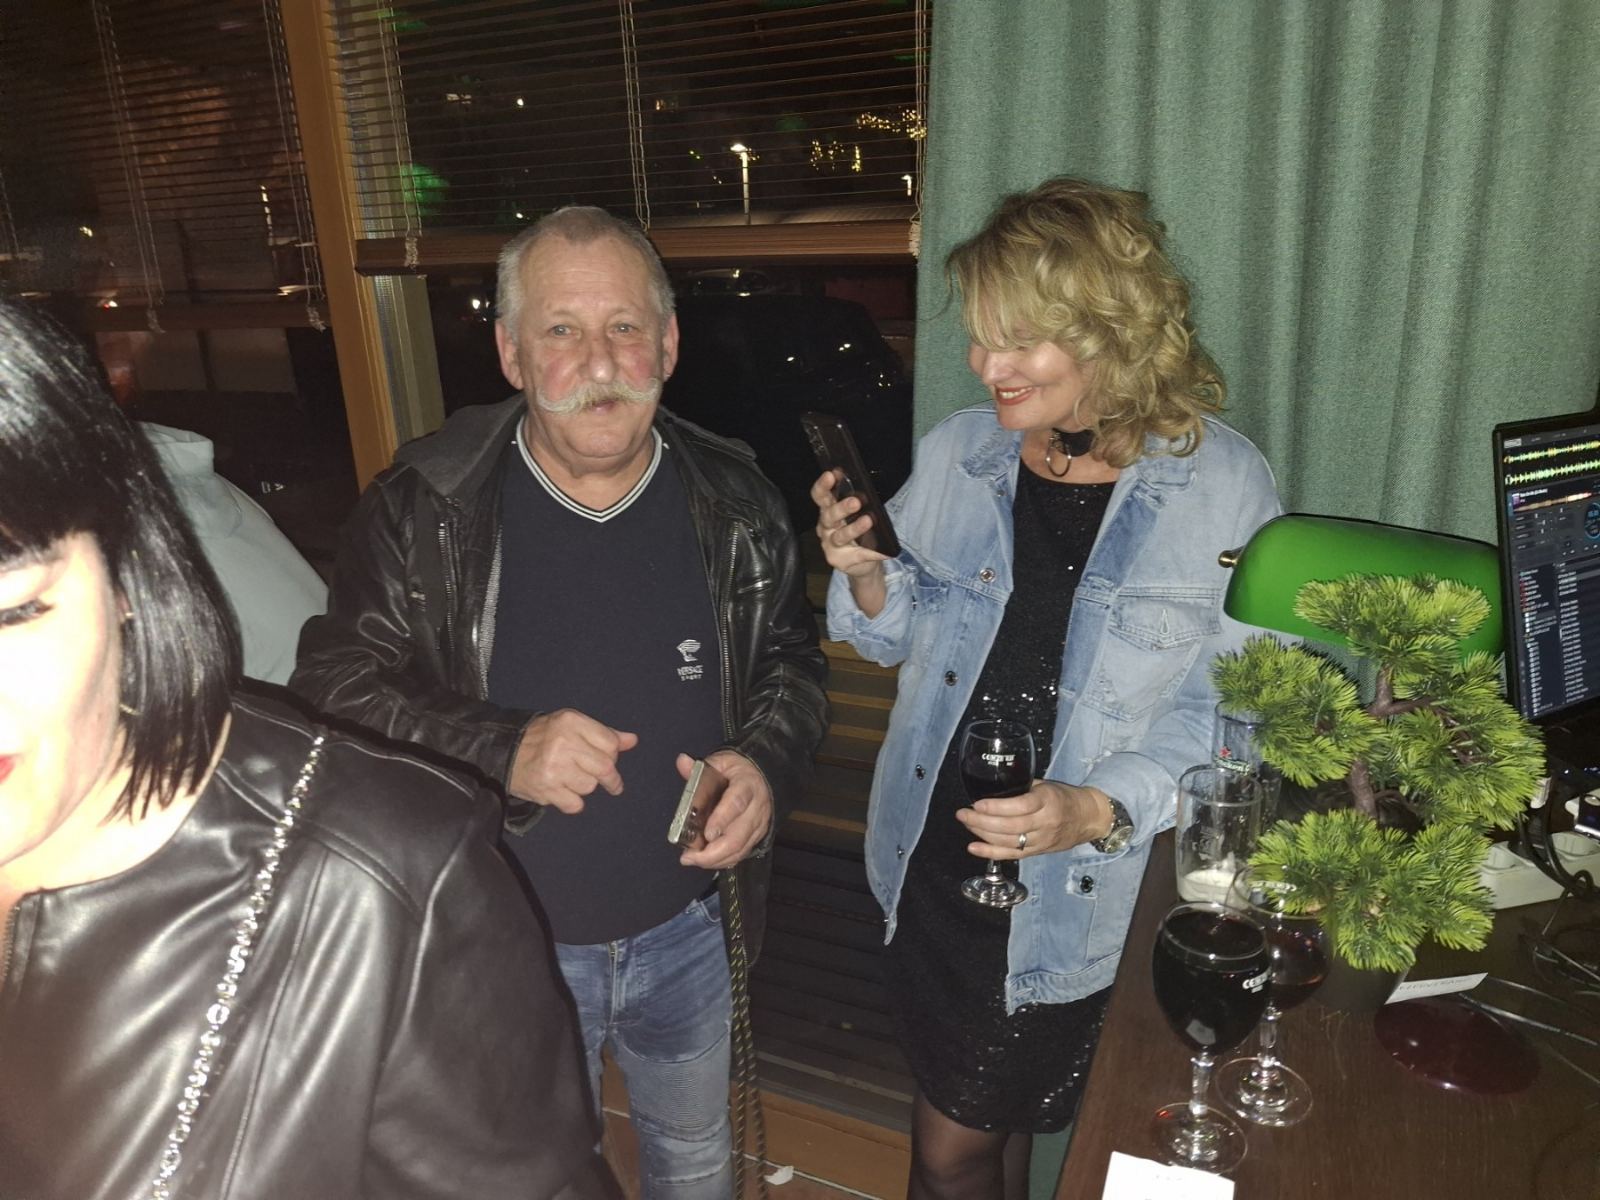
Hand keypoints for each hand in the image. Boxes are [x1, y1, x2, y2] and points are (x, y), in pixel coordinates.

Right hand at [507, 709, 638, 813]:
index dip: (613, 755)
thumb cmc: (545, 737)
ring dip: (585, 786)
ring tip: (571, 778)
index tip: (609, 760)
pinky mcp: (546, 789)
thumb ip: (604, 734)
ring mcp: (554, 768)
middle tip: (610, 782)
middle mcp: (563, 743)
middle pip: (605, 767)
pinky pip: (575, 804)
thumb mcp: (572, 725)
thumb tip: (633, 740)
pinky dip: (572, 801)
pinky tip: (562, 791)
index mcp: (571, 722)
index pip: (610, 743)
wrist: (504, 751)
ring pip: (590, 787)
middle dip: (610, 778)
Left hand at [677, 750, 772, 870]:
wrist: (763, 776)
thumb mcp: (720, 762)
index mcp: (747, 785)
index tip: (706, 834)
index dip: (721, 820)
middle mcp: (757, 809)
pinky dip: (722, 861)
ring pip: (740, 849)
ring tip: (692, 860)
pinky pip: (741, 854)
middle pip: (738, 836)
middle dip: (713, 852)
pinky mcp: (756, 837)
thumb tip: (682, 762)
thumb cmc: (737, 771)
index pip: (736, 803)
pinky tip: (706, 861)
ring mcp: (758, 825)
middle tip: (690, 856)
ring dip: (715, 860)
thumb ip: (699, 767)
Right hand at [810, 470, 888, 579]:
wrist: (860, 563)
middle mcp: (825, 528)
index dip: (823, 486)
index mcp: (827, 511)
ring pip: (840, 536)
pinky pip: (858, 555)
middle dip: (841, 508)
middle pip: (828, 516)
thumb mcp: (855, 515)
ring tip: (868, 521)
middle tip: (855, 501)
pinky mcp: (839, 561)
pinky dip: (872, 552)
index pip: (820, 497)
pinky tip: (883, 551)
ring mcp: (830, 546)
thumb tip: (866, 487)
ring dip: (854, 528)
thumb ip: (855, 501)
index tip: (831, 475)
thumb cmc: (857, 532)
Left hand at [956, 781, 1111, 859]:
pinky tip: (974, 848)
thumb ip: (1021, 787)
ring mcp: (1042, 840)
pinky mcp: (1038, 852)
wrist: (1088, 818)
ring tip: (966, 824)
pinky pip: (1012, 855)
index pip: (1021, 806)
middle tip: (963, 814)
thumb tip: (992, 785)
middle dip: (982, 822)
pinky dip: (991, 853)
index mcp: (1048, 801)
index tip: (977, 803)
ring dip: (983, 835)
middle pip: (1011, 827)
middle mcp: (1046, 822)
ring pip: (1009, 842)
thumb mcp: (1045, 785)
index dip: (997, 807)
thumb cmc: (1063, 797)